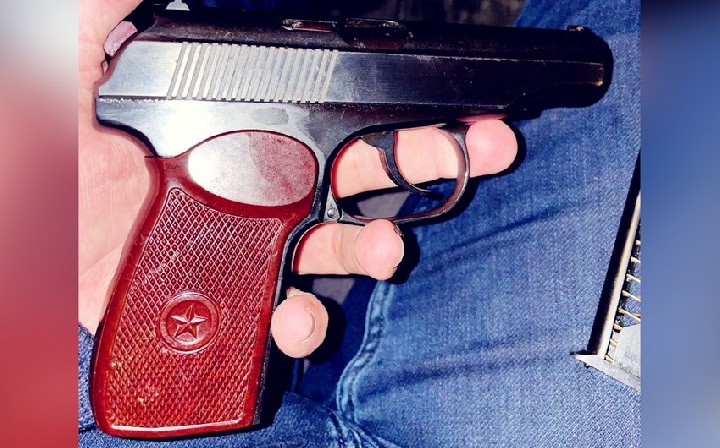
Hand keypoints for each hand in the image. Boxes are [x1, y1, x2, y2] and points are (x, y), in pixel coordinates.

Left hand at [78, 0, 517, 357]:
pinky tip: (298, 318)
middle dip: (429, 169)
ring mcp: (240, 244)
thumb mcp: (87, 40)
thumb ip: (134, 3)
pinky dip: (299, 326)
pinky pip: (274, 320)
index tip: (463, 116)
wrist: (13, 200)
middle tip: (474, 157)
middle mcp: (259, 184)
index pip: (348, 120)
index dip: (409, 119)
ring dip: (375, 252)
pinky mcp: (213, 298)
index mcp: (249, 126)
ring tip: (389, 249)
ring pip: (334, 254)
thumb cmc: (43, 122)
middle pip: (364, 183)